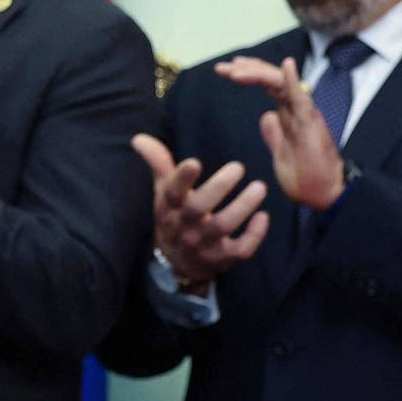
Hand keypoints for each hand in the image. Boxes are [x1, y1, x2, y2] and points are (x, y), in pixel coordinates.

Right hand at [132, 134, 268, 290]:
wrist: (179, 262)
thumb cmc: (174, 217)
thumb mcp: (163, 193)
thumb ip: (158, 163)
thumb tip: (139, 138)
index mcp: (169, 208)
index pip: (171, 193)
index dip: (181, 179)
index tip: (194, 162)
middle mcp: (184, 227)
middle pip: (198, 208)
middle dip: (218, 187)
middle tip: (238, 166)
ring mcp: (203, 245)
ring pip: (222, 226)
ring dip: (242, 206)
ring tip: (259, 187)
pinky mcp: (222, 258)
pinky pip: (240, 250)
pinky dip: (254, 235)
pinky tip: (263, 217)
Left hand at [215, 55, 346, 209]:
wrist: (323, 195)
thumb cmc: (305, 176)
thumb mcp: (280, 151)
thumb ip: (274, 133)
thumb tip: (265, 116)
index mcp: (287, 114)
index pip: (267, 85)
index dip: (248, 74)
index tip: (225, 70)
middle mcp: (296, 109)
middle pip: (272, 78)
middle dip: (247, 69)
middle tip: (221, 67)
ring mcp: (304, 114)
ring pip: (282, 83)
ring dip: (259, 73)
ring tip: (235, 71)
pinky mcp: (311, 123)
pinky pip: (302, 98)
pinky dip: (294, 80)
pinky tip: (287, 65)